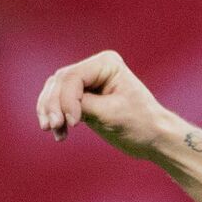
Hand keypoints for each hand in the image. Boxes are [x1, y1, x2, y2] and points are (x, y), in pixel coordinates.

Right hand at [35, 51, 177, 158]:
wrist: (153, 137)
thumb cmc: (139, 123)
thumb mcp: (109, 113)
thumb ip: (81, 104)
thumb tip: (55, 100)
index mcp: (107, 63)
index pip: (73, 77)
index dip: (67, 100)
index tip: (73, 123)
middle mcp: (95, 67)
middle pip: (59, 83)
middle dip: (53, 106)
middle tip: (52, 127)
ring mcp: (87, 82)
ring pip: (53, 92)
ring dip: (49, 112)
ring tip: (55, 131)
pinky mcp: (81, 97)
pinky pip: (57, 103)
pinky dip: (54, 116)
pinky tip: (59, 133)